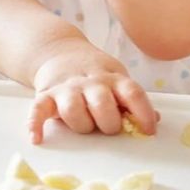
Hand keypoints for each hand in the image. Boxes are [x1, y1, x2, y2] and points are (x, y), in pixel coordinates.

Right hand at [28, 37, 158, 144]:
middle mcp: (91, 83)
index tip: (149, 130)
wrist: (59, 51)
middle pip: (103, 105)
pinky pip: (38, 110)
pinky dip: (35, 125)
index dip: (143, 113)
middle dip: (109, 124)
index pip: (133, 93)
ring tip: (84, 125)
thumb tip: (154, 119)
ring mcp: (67, 88)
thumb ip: (131, 99)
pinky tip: (37, 138)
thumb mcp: (117, 78)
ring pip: (73, 110)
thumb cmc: (94, 72)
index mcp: (113, 78)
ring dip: (80, 124)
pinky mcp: (45, 95)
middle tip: (108, 127)